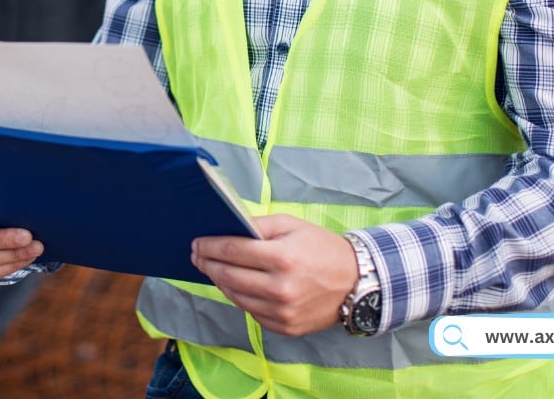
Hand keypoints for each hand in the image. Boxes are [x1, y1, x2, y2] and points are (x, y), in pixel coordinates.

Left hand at [190, 215, 357, 336]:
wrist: (357, 282)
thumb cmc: (322, 248)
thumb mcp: (292, 225)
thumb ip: (258, 225)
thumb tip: (228, 227)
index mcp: (282, 257)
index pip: (231, 251)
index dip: (209, 246)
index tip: (196, 243)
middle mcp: (280, 288)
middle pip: (228, 276)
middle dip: (208, 264)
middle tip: (197, 256)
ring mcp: (282, 312)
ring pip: (236, 297)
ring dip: (220, 282)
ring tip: (212, 269)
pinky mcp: (285, 327)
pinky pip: (251, 312)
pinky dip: (240, 298)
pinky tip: (235, 286)